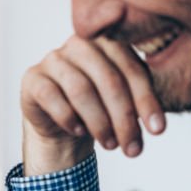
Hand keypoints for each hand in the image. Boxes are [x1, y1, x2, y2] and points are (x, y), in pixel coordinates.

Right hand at [21, 36, 164, 174]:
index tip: (158, 131)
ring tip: (110, 145)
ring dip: (99, 123)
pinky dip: (68, 118)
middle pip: (108, 80)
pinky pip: (51, 97)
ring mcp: (53, 59)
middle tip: (133, 149)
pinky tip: (79, 132)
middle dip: (124, 119)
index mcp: (109, 42)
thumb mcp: (125, 103)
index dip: (146, 101)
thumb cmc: (99, 109)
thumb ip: (141, 102)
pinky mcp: (32, 78)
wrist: (61, 123)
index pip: (132, 69)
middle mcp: (80, 44)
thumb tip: (158, 125)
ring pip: (81, 89)